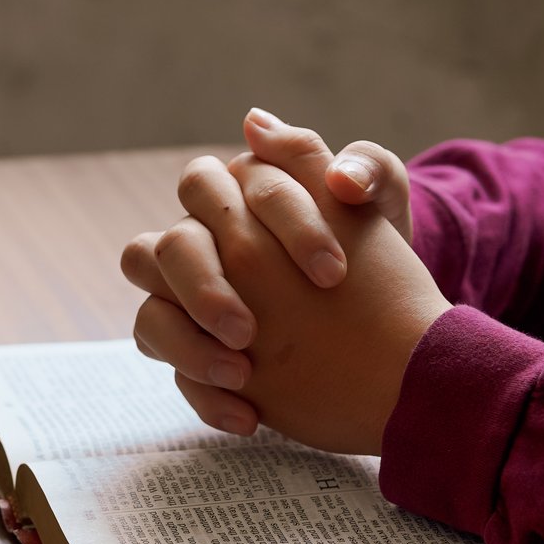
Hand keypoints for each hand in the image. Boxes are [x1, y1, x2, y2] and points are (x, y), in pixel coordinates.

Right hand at [121, 109, 417, 433]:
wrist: (393, 325)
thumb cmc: (380, 250)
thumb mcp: (384, 202)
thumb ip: (342, 158)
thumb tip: (256, 125)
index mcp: (236, 190)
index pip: (227, 190)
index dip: (279, 228)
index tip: (333, 276)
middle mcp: (202, 241)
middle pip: (169, 249)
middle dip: (206, 288)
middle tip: (250, 330)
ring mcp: (189, 301)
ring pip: (149, 313)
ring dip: (187, 344)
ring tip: (242, 372)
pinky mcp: (194, 350)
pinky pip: (173, 375)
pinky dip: (204, 396)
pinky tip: (250, 418)